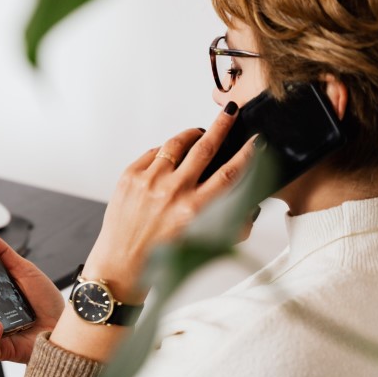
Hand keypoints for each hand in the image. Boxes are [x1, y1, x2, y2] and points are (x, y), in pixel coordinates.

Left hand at [83, 103, 256, 303]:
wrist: (121, 264)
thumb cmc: (162, 258)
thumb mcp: (202, 243)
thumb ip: (228, 223)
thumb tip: (247, 203)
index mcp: (195, 210)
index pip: (229, 173)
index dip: (247, 154)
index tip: (256, 141)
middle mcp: (173, 192)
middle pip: (205, 147)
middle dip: (221, 126)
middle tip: (230, 112)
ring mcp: (149, 181)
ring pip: (176, 144)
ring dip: (191, 135)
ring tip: (199, 133)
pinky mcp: (130, 176)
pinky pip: (154, 152)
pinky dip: (165, 152)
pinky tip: (171, 157)